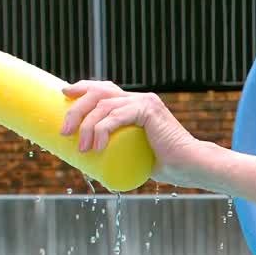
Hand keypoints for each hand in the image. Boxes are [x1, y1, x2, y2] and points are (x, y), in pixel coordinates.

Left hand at [60, 80, 206, 186]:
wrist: (191, 166)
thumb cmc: (167, 165)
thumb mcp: (135, 154)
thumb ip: (119, 151)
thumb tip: (90, 164)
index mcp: (137, 104)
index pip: (104, 88)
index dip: (81, 88)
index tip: (64, 94)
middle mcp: (140, 98)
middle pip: (98, 93)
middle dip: (75, 110)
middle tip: (64, 132)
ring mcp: (145, 102)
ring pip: (103, 105)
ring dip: (86, 125)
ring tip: (81, 147)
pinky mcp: (149, 111)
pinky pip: (116, 116)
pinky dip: (102, 129)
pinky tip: (97, 145)